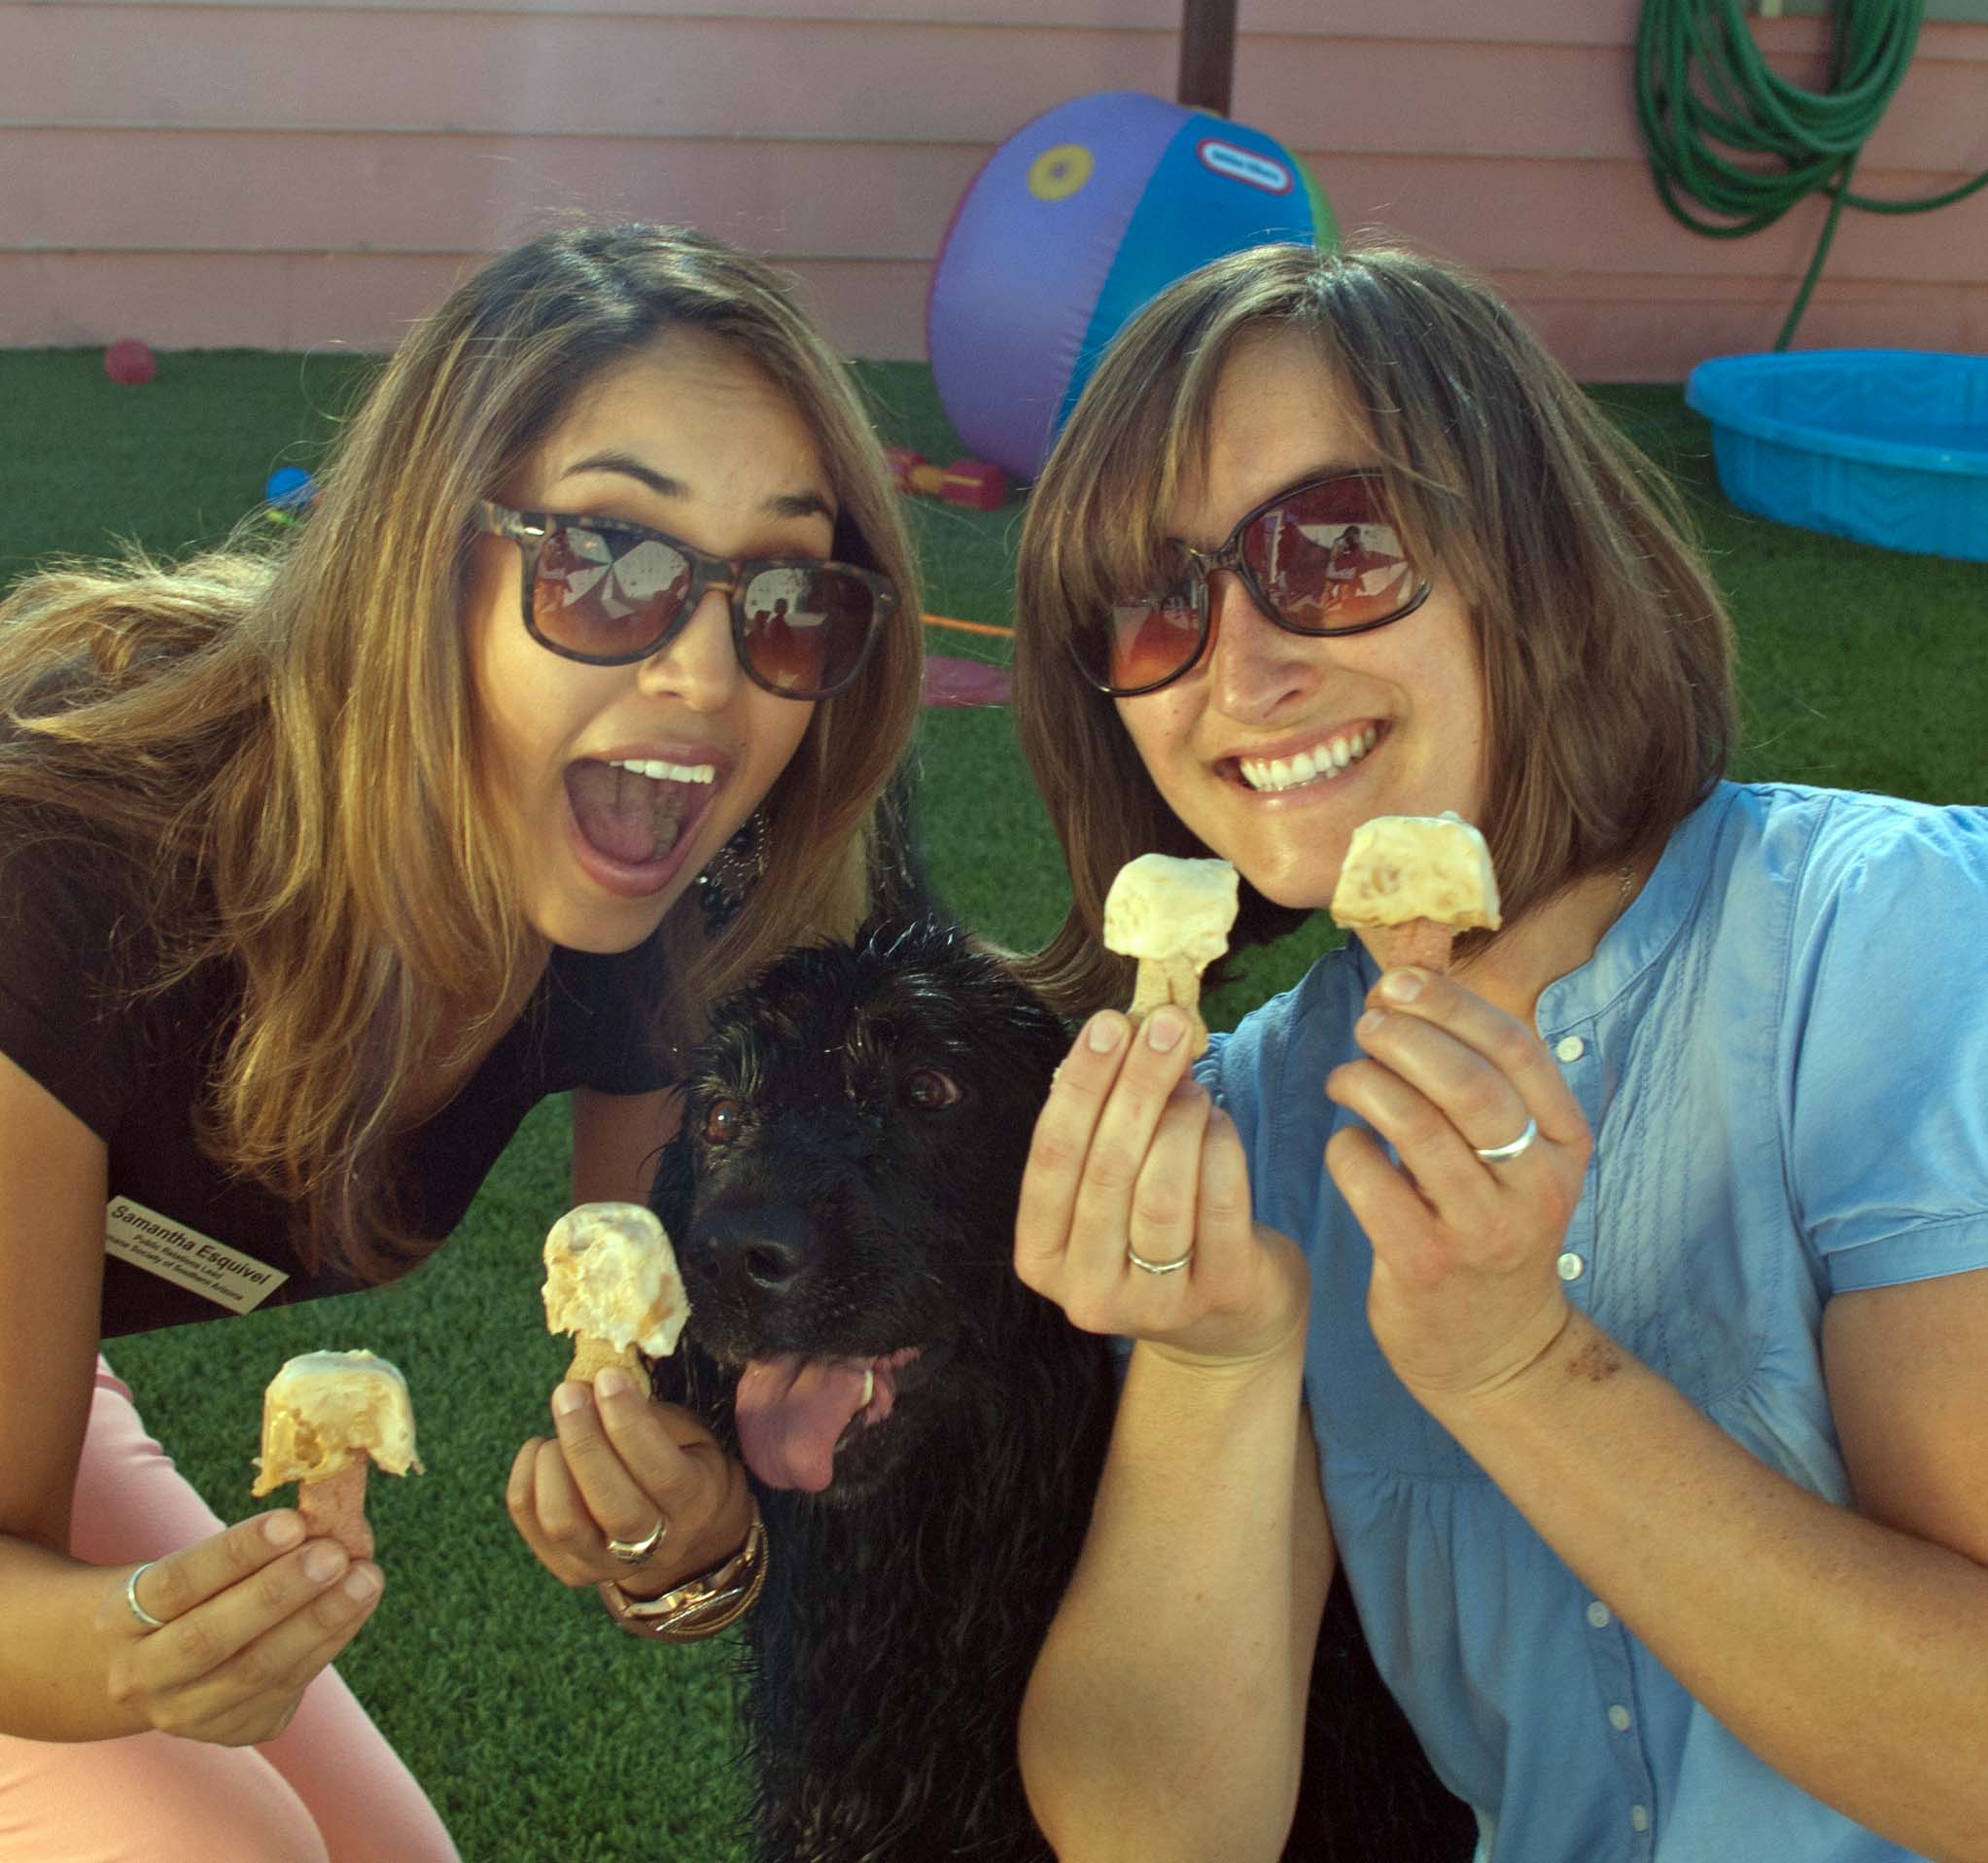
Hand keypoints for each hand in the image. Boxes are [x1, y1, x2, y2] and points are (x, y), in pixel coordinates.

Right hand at [96, 1511, 382, 1744]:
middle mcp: (141, 1677)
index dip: (236, 1553)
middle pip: (211, 1638)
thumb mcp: (188, 1564)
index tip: (293, 1521)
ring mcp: (185, 1714)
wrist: (152, 1668)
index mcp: (118, 1620)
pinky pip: (289, 1687)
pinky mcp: (233, 1732)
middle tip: (335, 1554)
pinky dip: (330, 1642)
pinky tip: (359, 1606)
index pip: (176, 1584)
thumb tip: (329, 1517)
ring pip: (258, 1671)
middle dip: (280, 1593)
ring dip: (321, 1621)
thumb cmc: (186, 1595)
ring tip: (366, 1577)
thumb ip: (249, 1547)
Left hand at [507, 1367, 753, 1596]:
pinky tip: (542, 1448)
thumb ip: (652, 1415)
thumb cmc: (682, 1462)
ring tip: (560, 1426)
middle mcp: (657, 1547)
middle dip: (583, 1442)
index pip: (662, 1473)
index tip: (608, 1377)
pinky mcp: (570, 1570)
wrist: (676, 1529)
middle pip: (611, 1505)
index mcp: (695, 1504)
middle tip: (568, 1393)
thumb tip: (599, 1385)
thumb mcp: (689, 1433)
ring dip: (552, 1462)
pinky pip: (530, 1523)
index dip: (630, 1424)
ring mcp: (608, 1566)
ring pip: (563, 1523)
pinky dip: (526, 1476)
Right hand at [1014, 1005, 1308, 1372]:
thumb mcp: (1109, 1193)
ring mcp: (1153, 1304)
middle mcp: (1085, 1290)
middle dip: (1138, 1085)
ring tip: (1192, 1083)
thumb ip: (1101, 1129)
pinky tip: (1218, 1121)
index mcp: (1041, 1256)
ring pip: (1160, 1192)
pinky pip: (1220, 1206)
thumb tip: (1121, 1036)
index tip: (1108, 1024)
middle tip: (1167, 1025)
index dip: (1080, 1086)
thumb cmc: (1153, 1235)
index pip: (1050, 1158)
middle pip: (1107, 1169)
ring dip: (1180, 1119)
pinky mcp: (1219, 1296)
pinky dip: (1220, 1149)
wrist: (1226, 1324)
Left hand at [1324, 966, 1592, 1404]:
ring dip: (1367, 1084)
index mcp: (1566, 1143)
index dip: (1450, 1004)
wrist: (1496, 1350)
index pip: (1516, 1048)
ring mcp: (1484, 1229)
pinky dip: (1346, 1149)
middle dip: (1405, 1038)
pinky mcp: (1427, 1264)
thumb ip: (1476, 1082)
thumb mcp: (1514, 1156)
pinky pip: (1372, 1183)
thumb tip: (1399, 991)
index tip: (1398, 982)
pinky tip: (1346, 1146)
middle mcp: (1535, 1184)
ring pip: (1417, 1128)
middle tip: (1366, 1025)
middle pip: (1468, 1083)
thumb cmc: (1490, 1225)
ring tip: (1345, 1079)